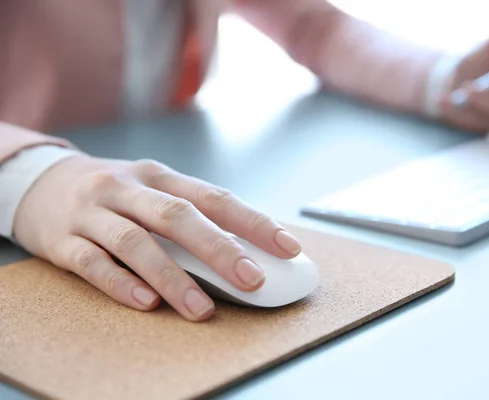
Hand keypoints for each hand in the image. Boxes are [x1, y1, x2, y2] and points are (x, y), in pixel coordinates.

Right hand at [13, 153, 302, 320]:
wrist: (39, 181)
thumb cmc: (114, 194)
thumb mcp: (152, 191)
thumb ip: (190, 216)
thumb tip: (244, 250)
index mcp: (159, 176)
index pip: (214, 197)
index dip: (253, 221)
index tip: (286, 247)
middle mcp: (127, 189)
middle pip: (178, 217)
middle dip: (219, 248)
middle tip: (252, 279)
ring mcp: (93, 213)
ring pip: (136, 242)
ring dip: (173, 277)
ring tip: (201, 308)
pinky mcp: (63, 240)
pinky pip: (92, 263)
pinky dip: (121, 283)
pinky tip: (147, 302)